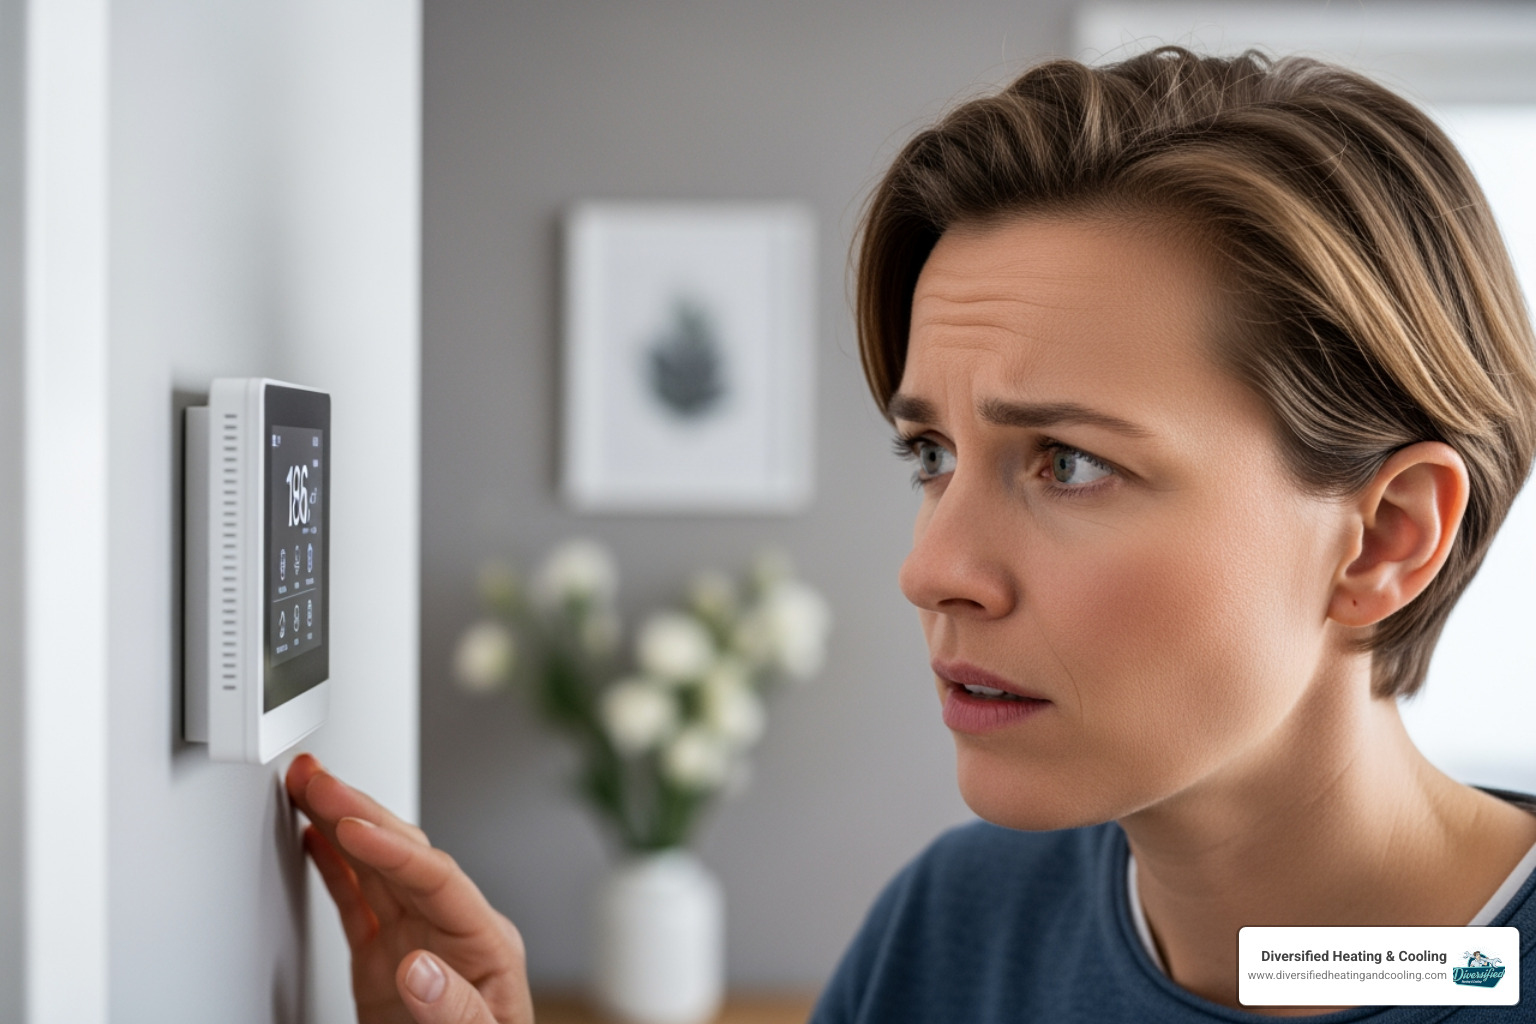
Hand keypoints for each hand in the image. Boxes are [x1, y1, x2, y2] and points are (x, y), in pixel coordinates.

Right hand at [286, 754, 534, 1023]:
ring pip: (373, 869)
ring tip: (304, 786)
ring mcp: (416, 940)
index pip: (437, 878)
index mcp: (486, 942)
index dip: (391, 850)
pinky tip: (312, 838)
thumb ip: (453, 1009)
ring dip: (338, 825)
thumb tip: (419, 967)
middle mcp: (451, 930)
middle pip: (404, 856)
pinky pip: (356, 901)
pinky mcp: (385, 958)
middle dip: (358, 812)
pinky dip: (332, 868)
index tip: (352, 826)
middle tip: (315, 777)